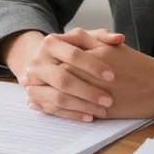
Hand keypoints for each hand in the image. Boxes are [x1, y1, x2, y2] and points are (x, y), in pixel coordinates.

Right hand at [3, 27, 125, 121]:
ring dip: (82, 106)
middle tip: (109, 100)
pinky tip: (90, 117)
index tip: (112, 76)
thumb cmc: (71, 49)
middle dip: (88, 91)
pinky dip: (73, 115)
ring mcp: (34, 81)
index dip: (93, 66)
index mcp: (51, 43)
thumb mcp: (83, 40)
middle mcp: (38, 62)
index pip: (73, 55)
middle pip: (63, 79)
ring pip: (58, 98)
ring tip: (102, 111)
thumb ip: (101, 37)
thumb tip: (119, 39)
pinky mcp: (35, 96)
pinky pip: (53, 110)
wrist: (44, 60)